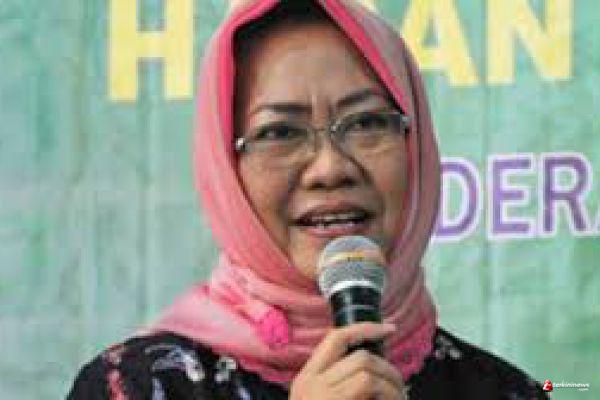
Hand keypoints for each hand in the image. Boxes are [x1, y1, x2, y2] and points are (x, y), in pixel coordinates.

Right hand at [290, 322, 406, 399]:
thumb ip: (335, 385)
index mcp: (306, 379)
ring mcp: (324, 396)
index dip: (365, 328)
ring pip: (368, 372)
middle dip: (388, 369)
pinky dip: (389, 395)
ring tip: (399, 397)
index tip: (388, 328)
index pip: (336, 338)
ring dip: (391, 385)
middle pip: (359, 357)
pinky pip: (369, 386)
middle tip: (399, 386)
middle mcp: (311, 385)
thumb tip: (370, 369)